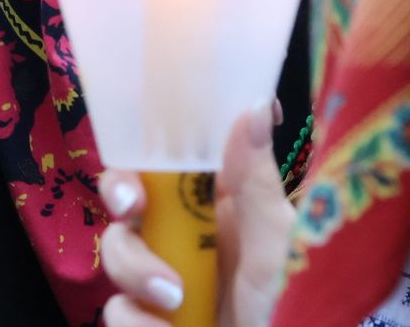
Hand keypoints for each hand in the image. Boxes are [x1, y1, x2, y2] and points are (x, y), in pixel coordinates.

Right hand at [101, 103, 294, 326]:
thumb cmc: (295, 313)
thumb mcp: (279, 246)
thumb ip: (255, 180)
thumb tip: (252, 105)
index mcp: (219, 210)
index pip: (165, 167)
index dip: (139, 161)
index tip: (136, 177)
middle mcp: (187, 242)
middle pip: (126, 205)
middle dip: (121, 206)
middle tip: (131, 210)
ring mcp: (166, 287)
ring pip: (114, 257)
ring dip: (136, 276)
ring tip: (175, 303)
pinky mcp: (152, 325)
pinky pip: (117, 313)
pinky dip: (138, 324)